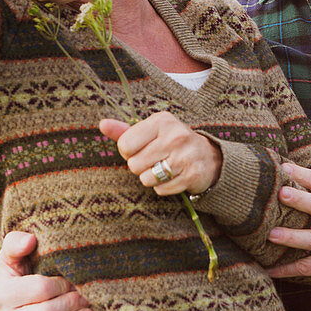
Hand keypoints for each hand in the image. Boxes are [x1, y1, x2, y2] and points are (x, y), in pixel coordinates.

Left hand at [100, 111, 222, 196]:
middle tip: (157, 159)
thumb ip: (125, 131)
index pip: (125, 145)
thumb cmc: (172, 143)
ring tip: (165, 168)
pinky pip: (161, 189)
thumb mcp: (151, 132)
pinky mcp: (192, 174)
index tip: (143, 149)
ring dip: (152, 178)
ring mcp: (184, 155)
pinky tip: (175, 176)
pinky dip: (164, 187)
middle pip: (134, 164)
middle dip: (141, 166)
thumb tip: (102, 124)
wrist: (208, 157)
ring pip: (146, 179)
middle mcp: (175, 135)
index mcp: (161, 120)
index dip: (129, 152)